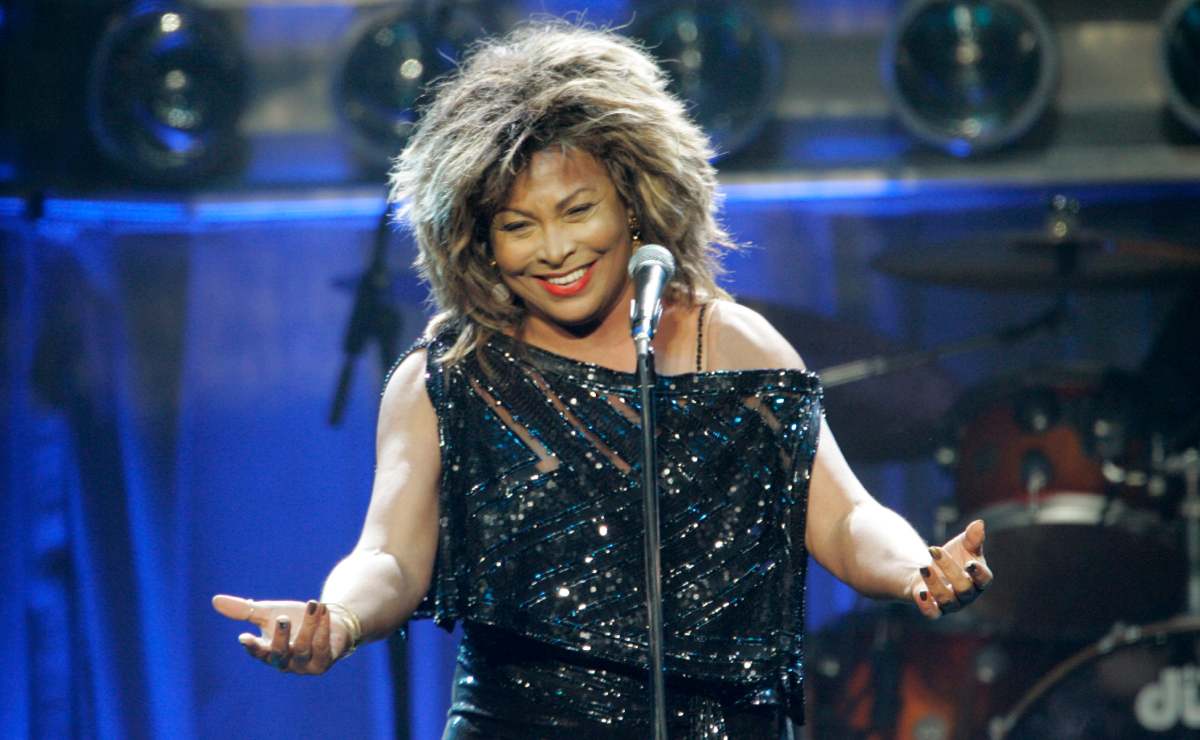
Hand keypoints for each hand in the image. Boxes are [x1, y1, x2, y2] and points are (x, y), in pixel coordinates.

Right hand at [211, 594, 351, 673]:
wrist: (327, 621)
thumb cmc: (295, 618)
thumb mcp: (269, 613)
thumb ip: (244, 610)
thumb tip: (215, 600)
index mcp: (268, 652)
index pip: (258, 652)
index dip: (252, 647)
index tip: (244, 637)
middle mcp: (285, 662)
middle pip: (279, 654)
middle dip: (281, 637)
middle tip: (282, 618)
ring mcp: (304, 665)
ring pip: (303, 648)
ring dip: (308, 625)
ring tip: (312, 603)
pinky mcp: (323, 662)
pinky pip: (322, 647)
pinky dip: (322, 629)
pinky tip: (323, 611)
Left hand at [908, 519, 992, 618]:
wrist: (928, 570)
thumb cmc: (951, 557)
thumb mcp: (962, 544)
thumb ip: (972, 537)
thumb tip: (979, 523)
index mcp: (978, 579)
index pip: (984, 579)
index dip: (979, 573)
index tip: (970, 563)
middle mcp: (967, 595)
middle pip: (963, 588)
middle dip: (949, 569)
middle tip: (934, 550)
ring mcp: (951, 604)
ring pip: (947, 600)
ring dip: (935, 583)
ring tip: (924, 566)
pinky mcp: (933, 608)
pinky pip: (932, 613)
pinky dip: (927, 606)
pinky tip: (920, 593)